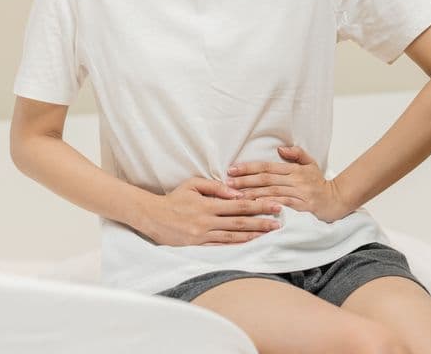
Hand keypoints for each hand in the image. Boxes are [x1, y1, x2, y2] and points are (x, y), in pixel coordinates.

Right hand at [141, 177, 283, 245]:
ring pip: (233, 236)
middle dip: (261, 222)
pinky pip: (221, 246)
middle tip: (279, 223)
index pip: (239, 206)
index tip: (274, 205)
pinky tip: (249, 244)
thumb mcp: (193, 185)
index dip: (258, 206)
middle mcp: (207, 222)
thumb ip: (215, 187)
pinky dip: (236, 245)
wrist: (151, 216)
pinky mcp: (198, 245)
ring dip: (253, 235)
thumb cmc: (174, 198)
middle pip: (240, 222)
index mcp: (208, 205)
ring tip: (268, 234)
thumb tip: (236, 192)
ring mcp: (202, 236)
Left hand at [225, 145, 352, 222]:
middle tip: (227, 182)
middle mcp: (295, 180)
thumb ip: (296, 154)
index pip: (267, 166)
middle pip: (266, 179)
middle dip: (245, 181)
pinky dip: (268, 204)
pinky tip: (255, 206)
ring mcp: (299, 193)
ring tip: (235, 195)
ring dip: (252, 194)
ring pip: (271, 192)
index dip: (248, 168)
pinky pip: (282, 204)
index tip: (232, 169)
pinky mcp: (302, 207)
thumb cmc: (319, 183)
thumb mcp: (310, 164)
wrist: (336, 200)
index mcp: (294, 169)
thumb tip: (280, 149)